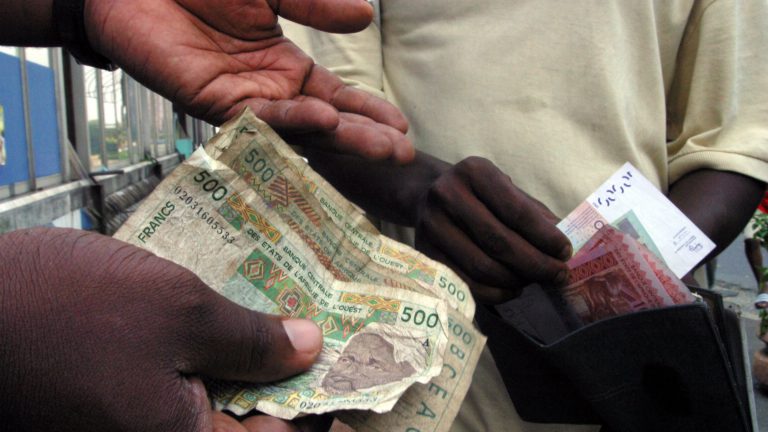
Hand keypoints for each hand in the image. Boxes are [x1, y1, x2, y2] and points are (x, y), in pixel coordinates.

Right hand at [0, 228, 322, 430]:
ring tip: (287, 309)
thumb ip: (249, 340)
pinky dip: (213, 350)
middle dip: (292, 374)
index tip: (355, 364)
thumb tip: (310, 348)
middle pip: (252, 419)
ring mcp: (138, 420)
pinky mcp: (119, 396)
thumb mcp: (176, 311)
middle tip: (325, 325)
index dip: (325, 405)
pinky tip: (230, 311)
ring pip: (218, 397)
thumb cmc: (67, 309)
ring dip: (252, 357)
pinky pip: (183, 381)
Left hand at [86, 0, 412, 161]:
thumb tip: (363, 18)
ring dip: (342, 137)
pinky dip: (294, 118)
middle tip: (402, 153)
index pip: (338, 97)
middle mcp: (270, 91)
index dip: (370, 112)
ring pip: (300, 128)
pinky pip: (261, 118)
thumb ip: (314, 7)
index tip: (403, 127)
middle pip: (327, 122)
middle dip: (366, 137)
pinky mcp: (214, 104)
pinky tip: (326, 117)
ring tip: (382, 146)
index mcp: (286, 67)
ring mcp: (245, 100)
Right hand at [413, 157, 571, 303]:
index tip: (565, 252)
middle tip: (558, 275)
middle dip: (536, 263)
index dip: (545, 236)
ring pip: (482, 266)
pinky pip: (465, 283)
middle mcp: (447, 194)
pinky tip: (511, 289)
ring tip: (535, 281)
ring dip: (516, 280)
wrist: (426, 196)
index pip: (516, 210)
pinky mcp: (424, 253)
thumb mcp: (505, 190)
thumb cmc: (478, 196)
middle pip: (499, 241)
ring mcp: (431, 225)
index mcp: (474, 172)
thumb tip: (565, 248)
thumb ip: (534, 214)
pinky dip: (495, 293)